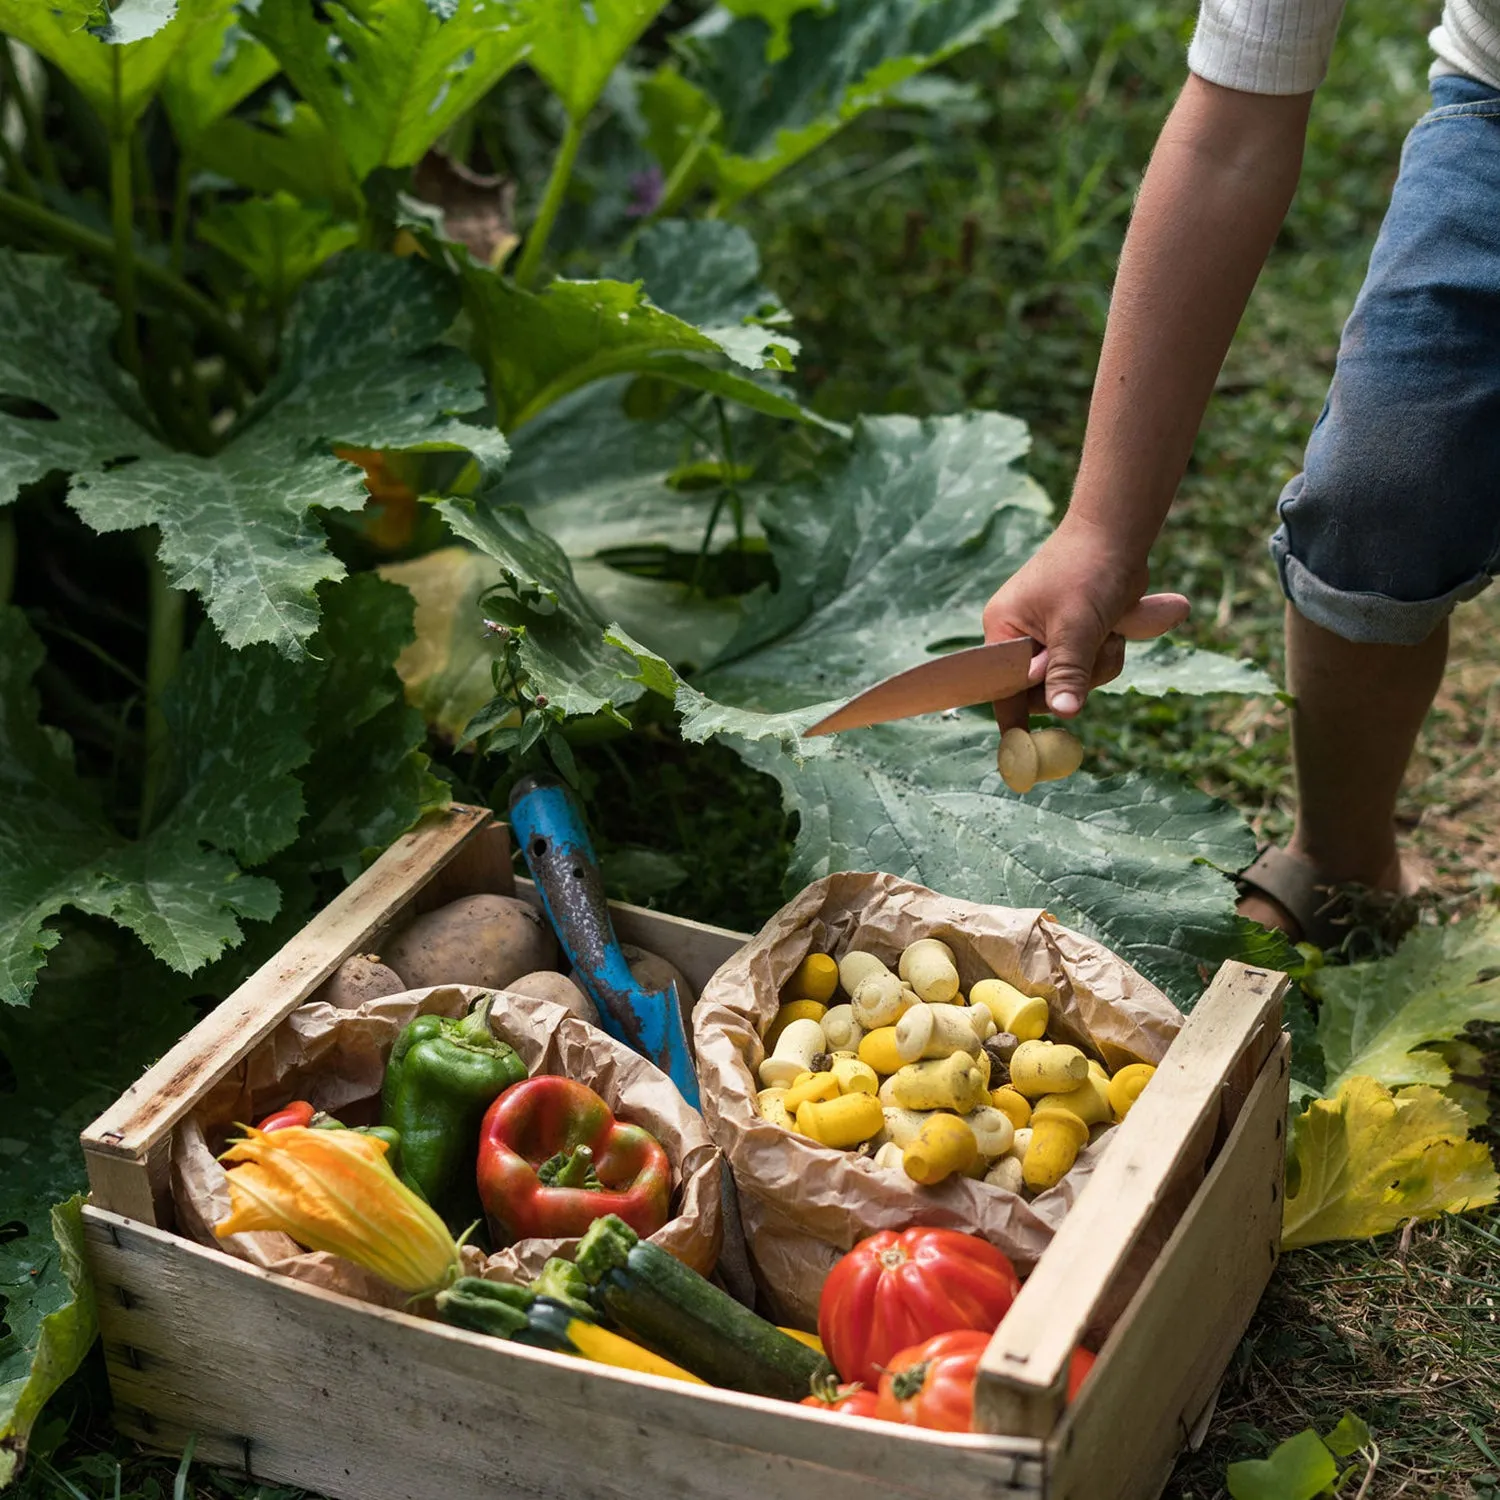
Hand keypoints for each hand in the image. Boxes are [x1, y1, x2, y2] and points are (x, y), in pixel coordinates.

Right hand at [981, 517, 1188, 730]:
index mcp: (1003, 632)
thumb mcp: (1077, 625)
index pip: (1003, 690)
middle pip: (1045, 691)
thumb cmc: (1089, 570)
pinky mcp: (1078, 635)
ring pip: (1076, 680)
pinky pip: (1092, 664)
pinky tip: (1121, 622)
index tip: (1024, 759)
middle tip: (1098, 648)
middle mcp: (1021, 637)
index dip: (1016, 721)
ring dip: (1101, 661)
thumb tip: (1063, 713)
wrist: (1118, 531)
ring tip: (1113, 627)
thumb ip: (1068, 671)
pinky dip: (1110, 649)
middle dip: (1079, 676)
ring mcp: (1050, 636)